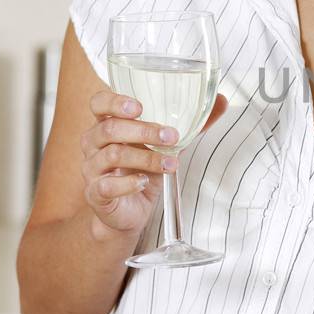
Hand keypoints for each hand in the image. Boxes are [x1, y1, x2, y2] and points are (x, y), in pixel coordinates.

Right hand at [81, 89, 227, 238]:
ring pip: (113, 155)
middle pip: (110, 129)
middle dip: (144, 131)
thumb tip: (222, 101)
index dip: (115, 101)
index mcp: (107, 125)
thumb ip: (192, 124)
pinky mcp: (96, 193)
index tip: (140, 106)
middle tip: (171, 136)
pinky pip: (107, 185)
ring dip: (147, 158)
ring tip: (171, 164)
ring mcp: (92, 169)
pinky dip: (128, 183)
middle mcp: (94, 144)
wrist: (128, 211)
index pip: (99, 103)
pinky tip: (145, 182)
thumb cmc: (142, 170)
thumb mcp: (166, 146)